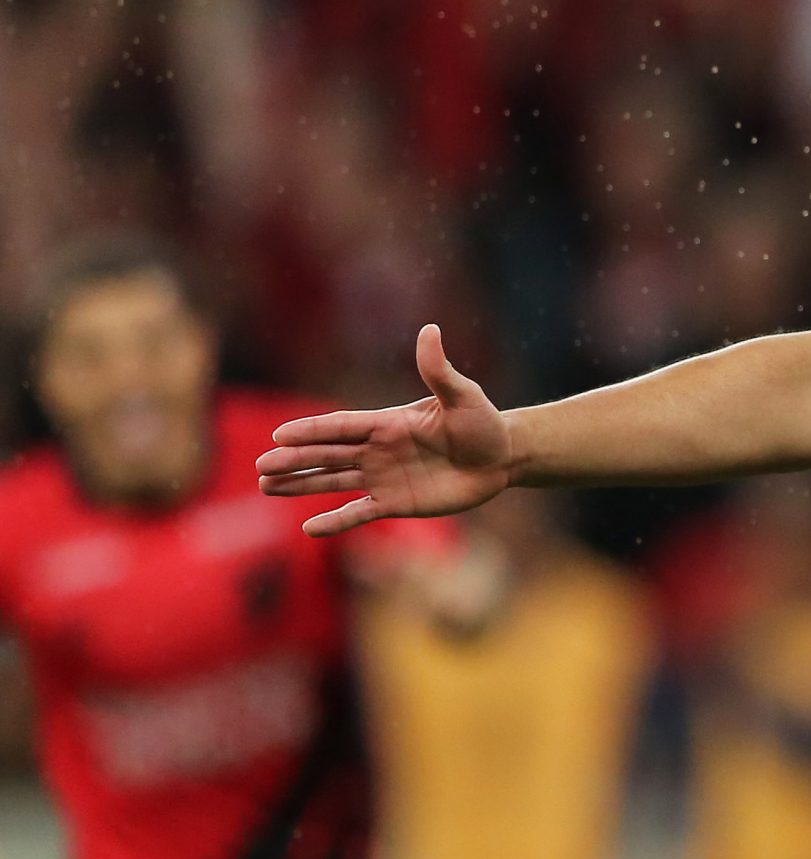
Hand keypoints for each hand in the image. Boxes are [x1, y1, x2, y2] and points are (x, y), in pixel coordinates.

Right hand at [256, 325, 515, 536]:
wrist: (502, 458)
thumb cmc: (483, 423)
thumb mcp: (463, 395)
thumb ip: (439, 370)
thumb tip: (430, 329)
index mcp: (387, 422)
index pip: (341, 426)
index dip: (312, 430)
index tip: (280, 435)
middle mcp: (377, 449)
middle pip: (327, 454)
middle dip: (294, 460)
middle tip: (261, 466)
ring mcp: (383, 477)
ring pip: (333, 481)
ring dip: (301, 485)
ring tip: (266, 487)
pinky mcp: (396, 503)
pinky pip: (359, 513)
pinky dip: (336, 521)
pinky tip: (309, 529)